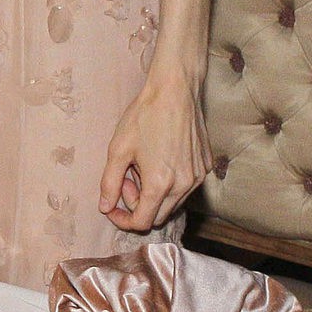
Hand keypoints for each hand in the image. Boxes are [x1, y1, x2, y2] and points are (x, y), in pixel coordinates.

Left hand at [99, 68, 210, 230]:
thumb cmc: (144, 115)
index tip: (112, 206)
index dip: (123, 219)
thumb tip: (105, 207)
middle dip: (138, 204)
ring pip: (174, 202)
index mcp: (160, 185)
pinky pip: (186, 186)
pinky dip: (171, 182)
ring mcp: (198, 177)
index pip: (142, 222)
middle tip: (127, 177)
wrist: (175, 89)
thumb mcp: (118, 148)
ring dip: (155, 193)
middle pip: (159, 216)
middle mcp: (184, 186)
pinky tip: (160, 157)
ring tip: (143, 164)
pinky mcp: (206, 166)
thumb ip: (109, 182)